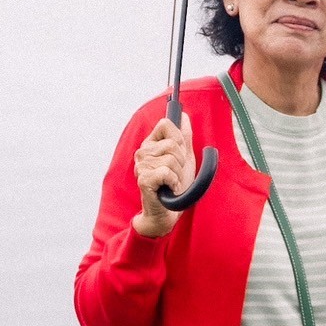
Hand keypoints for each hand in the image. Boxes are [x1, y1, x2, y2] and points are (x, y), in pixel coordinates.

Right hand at [132, 113, 196, 237]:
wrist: (169, 210)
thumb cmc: (175, 183)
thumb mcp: (184, 157)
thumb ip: (184, 136)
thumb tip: (183, 115)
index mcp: (151, 144)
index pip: (165, 124)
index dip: (178, 138)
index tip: (179, 153)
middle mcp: (143, 152)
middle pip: (172, 143)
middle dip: (181, 160)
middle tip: (175, 172)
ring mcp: (141, 166)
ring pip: (171, 159)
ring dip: (178, 173)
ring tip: (172, 182)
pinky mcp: (143, 179)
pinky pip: (167, 172)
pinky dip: (174, 182)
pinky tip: (169, 188)